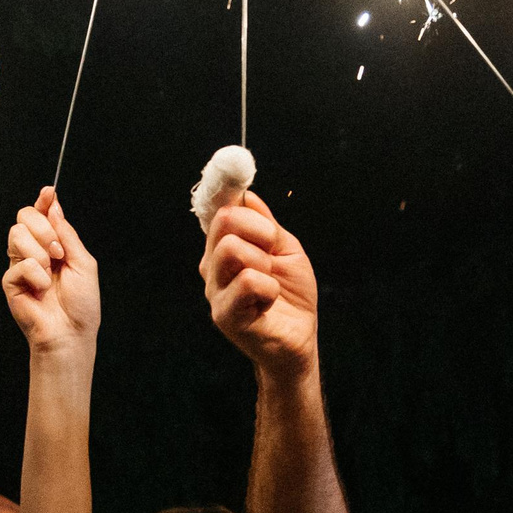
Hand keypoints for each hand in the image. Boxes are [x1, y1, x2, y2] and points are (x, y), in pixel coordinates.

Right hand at [3, 188, 100, 351]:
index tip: (49, 192)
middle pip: (23, 216)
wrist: (71, 332)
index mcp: (53, 245)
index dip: (44, 201)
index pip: (42, 214)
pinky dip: (36, 276)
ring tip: (51, 272)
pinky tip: (42, 289)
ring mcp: (20, 265)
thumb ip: (67, 234)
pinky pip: (19, 263)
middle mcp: (34, 251)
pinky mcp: (10, 281)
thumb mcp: (83, 262)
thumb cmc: (81, 304)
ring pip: (16, 234)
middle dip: (42, 228)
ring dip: (40, 252)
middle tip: (58, 250)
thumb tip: (54, 206)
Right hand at [201, 193, 319, 377]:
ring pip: (232, 249)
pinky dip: (270, 289)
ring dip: (263, 263)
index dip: (226, 190)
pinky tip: (268, 304)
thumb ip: (267, 225)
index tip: (235, 173)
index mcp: (224, 248)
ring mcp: (215, 291)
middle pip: (224, 222)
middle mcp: (212, 267)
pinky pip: (248, 282)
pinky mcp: (223, 315)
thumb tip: (247, 195)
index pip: (218, 210)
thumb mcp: (286, 251)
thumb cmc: (291, 296)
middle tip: (272, 250)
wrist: (299, 339)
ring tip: (270, 283)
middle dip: (259, 230)